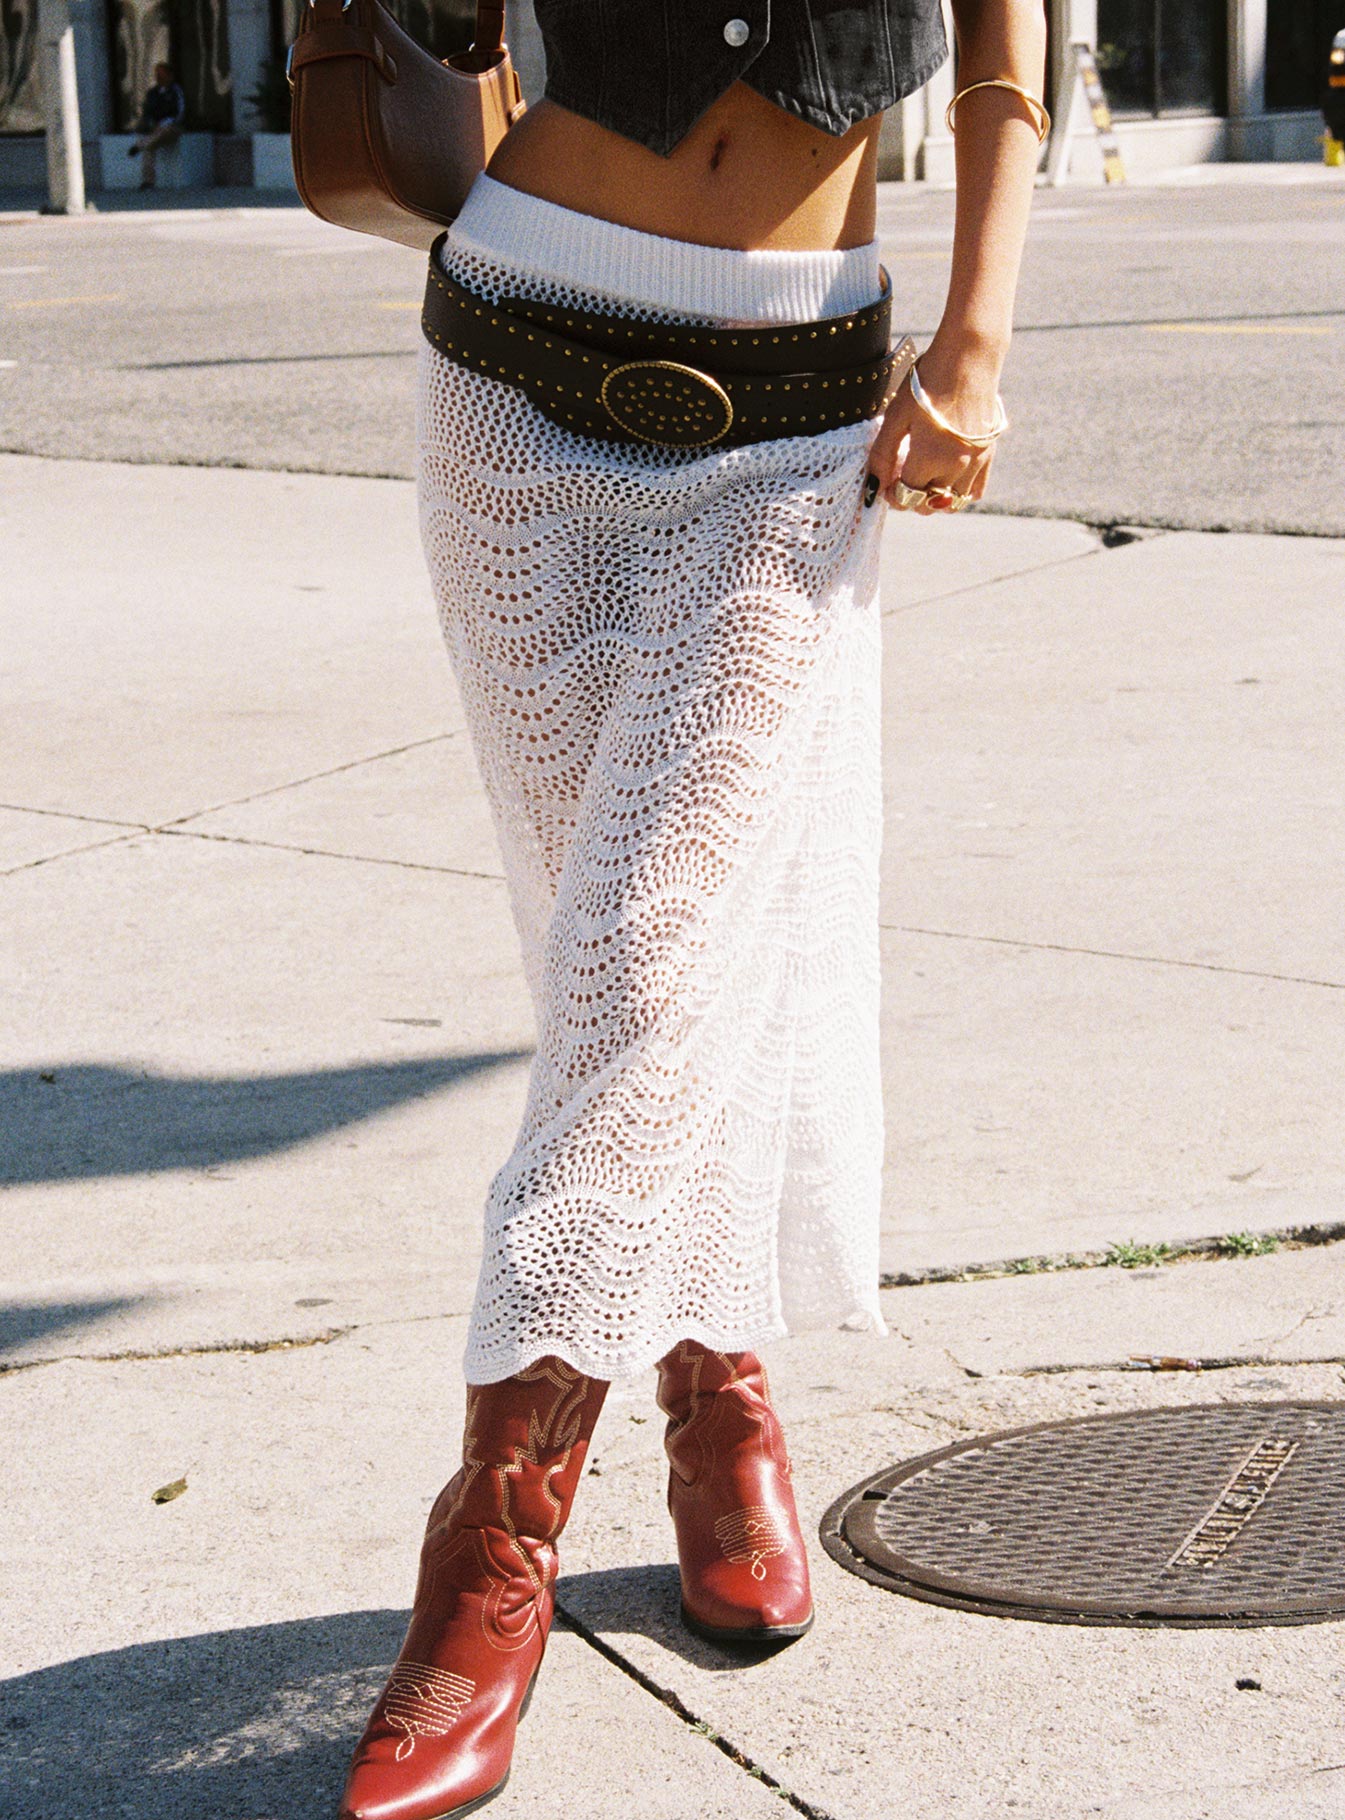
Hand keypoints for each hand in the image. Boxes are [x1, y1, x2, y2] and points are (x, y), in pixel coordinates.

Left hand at [865, 339, 1003, 515]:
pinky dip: (959, 492)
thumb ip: (883, 453)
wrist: (969, 357)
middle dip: (910, 498)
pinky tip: (947, 478)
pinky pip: (975, 491)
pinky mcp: (988, 453)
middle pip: (928, 504)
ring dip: (934, 499)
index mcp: (929, 458)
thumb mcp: (896, 415)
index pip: (906, 496)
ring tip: (923, 480)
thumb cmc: (927, 382)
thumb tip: (874, 484)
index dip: (891, 494)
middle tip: (901, 479)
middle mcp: (955, 466)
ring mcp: (975, 461)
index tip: (885, 483)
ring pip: (952, 502)